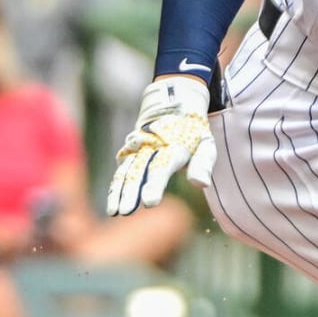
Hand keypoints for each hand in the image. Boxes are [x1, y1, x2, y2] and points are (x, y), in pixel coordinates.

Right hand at [106, 78, 215, 214]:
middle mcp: (152, 146)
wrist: (174, 104)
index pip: (162, 167)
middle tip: (126, 212)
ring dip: (119, 191)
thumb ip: (203, 164)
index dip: (155, 184)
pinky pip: (121, 170)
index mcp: (173, 145)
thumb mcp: (206, 144)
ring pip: (126, 171)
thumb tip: (200, 184)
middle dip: (131, 192)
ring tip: (115, 212)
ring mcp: (138, 148)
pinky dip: (115, 186)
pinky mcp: (129, 151)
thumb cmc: (193, 133)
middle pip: (139, 170)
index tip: (150, 202)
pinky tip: (112, 204)